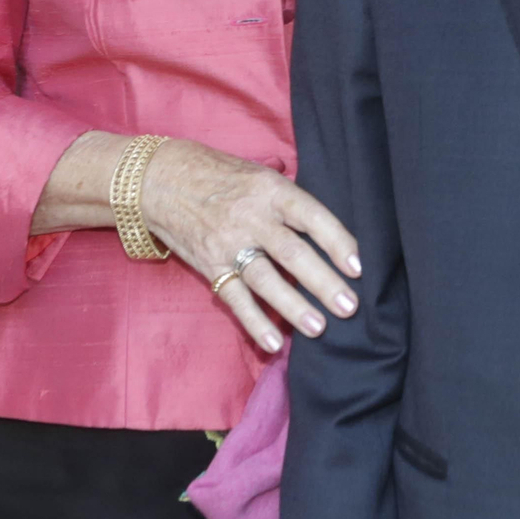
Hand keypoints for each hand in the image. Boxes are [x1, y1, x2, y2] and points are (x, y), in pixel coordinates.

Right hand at [140, 141, 359, 351]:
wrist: (161, 179)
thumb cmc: (222, 175)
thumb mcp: (260, 175)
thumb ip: (290, 203)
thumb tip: (329, 235)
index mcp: (271, 190)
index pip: (311, 216)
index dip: (337, 241)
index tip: (358, 267)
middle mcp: (251, 217)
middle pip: (293, 253)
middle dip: (323, 282)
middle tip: (349, 307)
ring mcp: (228, 244)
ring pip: (265, 279)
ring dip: (293, 307)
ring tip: (319, 328)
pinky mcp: (209, 266)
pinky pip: (234, 298)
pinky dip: (254, 322)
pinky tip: (273, 343)